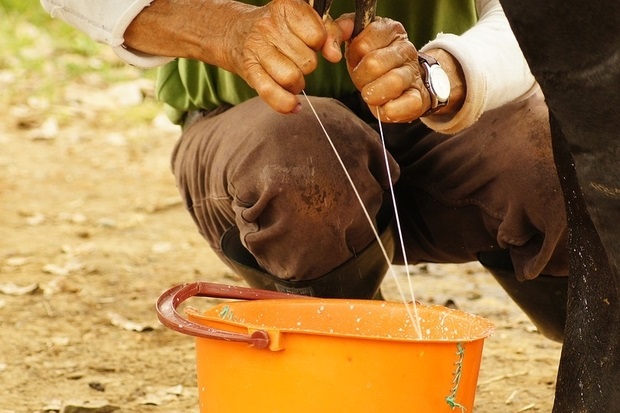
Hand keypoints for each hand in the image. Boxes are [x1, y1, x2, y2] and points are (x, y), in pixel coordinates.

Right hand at [225, 0, 343, 113]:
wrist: (236, 34)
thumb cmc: (278, 29)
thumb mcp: (304, 21)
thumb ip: (329, 30)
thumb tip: (339, 47)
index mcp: (286, 6)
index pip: (318, 35)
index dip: (320, 44)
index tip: (312, 43)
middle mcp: (269, 25)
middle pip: (308, 61)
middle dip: (307, 65)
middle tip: (296, 60)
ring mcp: (256, 48)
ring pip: (293, 77)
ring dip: (297, 84)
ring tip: (291, 76)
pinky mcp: (249, 71)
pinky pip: (271, 92)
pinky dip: (285, 103)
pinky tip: (292, 105)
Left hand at [336, 15, 428, 121]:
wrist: (404, 82)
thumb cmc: (376, 61)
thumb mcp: (356, 42)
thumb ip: (340, 32)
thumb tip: (332, 42)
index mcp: (389, 30)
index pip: (362, 45)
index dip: (354, 58)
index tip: (359, 61)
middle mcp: (405, 49)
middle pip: (374, 64)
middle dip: (361, 78)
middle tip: (364, 81)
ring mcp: (414, 73)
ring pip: (393, 83)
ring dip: (374, 94)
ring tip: (373, 94)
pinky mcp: (419, 98)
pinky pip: (407, 105)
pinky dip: (389, 110)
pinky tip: (385, 106)